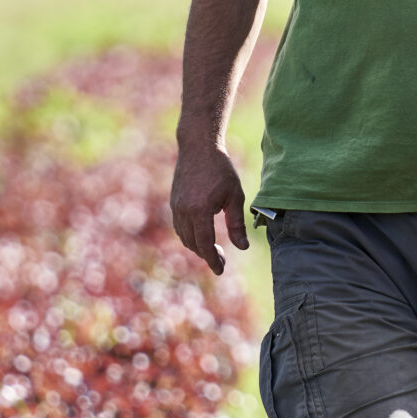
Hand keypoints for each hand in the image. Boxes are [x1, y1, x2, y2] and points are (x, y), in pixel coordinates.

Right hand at [169, 142, 249, 274]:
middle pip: (193, 244)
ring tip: (213, 250)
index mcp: (199, 211)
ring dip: (197, 246)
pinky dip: (190, 235)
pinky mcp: (174, 202)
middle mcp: (183, 211)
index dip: (213, 260)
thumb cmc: (221, 170)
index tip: (220, 270)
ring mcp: (176, 207)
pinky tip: (202, 235)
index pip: (205, 245)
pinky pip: (180, 227)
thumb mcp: (235, 196)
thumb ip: (236, 224)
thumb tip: (242, 248)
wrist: (198, 147)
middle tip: (222, 260)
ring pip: (184, 237)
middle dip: (207, 255)